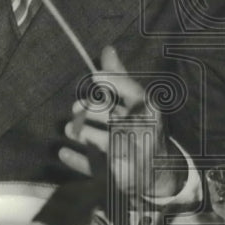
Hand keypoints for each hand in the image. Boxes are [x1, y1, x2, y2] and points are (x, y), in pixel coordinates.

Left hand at [62, 46, 174, 197]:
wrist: (160, 170)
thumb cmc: (145, 127)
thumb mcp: (139, 102)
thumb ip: (121, 77)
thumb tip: (107, 49)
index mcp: (147, 108)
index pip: (123, 87)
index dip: (108, 80)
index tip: (94, 76)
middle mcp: (140, 129)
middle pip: (102, 111)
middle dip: (84, 109)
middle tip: (77, 110)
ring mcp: (128, 154)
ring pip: (91, 137)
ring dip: (76, 131)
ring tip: (71, 129)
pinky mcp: (116, 175)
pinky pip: (88, 164)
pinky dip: (73, 158)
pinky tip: (64, 152)